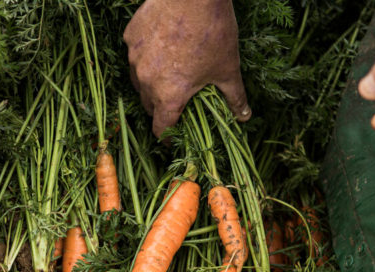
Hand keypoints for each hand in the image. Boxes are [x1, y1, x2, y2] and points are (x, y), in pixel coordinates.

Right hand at [124, 0, 249, 138]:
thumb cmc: (213, 31)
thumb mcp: (227, 68)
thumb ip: (234, 96)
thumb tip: (244, 116)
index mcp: (169, 95)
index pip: (161, 128)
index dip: (169, 136)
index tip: (174, 136)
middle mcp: (146, 81)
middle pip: (148, 105)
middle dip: (161, 108)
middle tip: (177, 100)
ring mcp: (135, 58)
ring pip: (138, 81)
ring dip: (150, 83)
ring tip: (168, 73)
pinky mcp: (130, 37)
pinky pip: (135, 55)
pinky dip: (145, 56)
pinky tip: (162, 46)